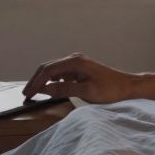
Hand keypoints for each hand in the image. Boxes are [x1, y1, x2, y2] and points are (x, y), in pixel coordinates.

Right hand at [22, 52, 136, 103]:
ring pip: (54, 70)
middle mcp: (75, 59)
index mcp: (75, 62)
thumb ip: (64, 90)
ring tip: (34, 93)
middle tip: (26, 94)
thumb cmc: (111, 90)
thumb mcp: (86, 92)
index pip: (48, 71)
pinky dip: (52, 81)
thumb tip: (45, 89)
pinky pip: (61, 74)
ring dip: (43, 81)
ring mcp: (77, 64)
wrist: (128, 87)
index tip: (27, 94)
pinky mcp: (80, 70)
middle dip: (36, 81)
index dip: (36, 83)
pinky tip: (50, 90)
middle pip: (48, 68)